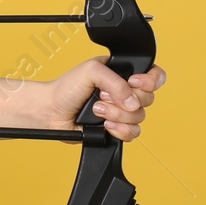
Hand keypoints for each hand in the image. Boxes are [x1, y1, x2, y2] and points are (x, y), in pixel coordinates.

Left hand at [43, 57, 166, 142]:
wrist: (51, 112)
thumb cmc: (67, 88)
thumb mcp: (91, 71)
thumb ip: (116, 82)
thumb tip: (133, 102)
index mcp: (123, 74)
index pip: (154, 76)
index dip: (150, 81)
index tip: (134, 82)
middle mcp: (126, 93)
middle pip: (148, 99)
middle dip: (124, 100)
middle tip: (102, 96)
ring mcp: (122, 112)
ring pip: (139, 118)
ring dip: (116, 114)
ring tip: (97, 110)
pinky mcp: (117, 129)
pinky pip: (132, 133)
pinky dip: (118, 129)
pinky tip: (103, 125)